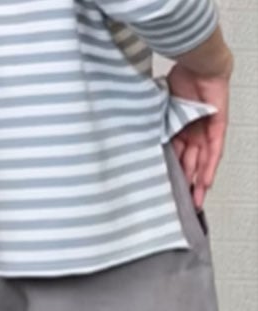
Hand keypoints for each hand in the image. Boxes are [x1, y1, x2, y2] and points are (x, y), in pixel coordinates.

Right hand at [166, 62, 231, 208]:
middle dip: (186, 185)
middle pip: (189, 164)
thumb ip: (155, 129)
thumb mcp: (160, 112)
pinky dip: (209, 168)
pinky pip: (214, 151)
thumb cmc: (178, 79)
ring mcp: (205, 130)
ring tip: (195, 202)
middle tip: (181, 204)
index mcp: (177, 129)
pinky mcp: (218, 126)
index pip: (175, 157)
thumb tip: (137, 144)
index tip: (166, 192)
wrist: (197, 62)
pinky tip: (206, 184)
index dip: (172, 175)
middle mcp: (191, 133)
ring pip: (201, 162)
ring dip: (198, 182)